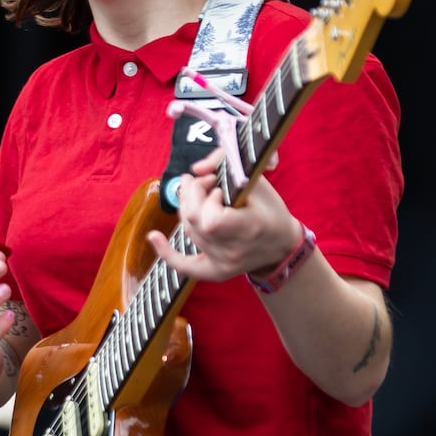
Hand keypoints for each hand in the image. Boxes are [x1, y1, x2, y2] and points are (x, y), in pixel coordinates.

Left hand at [146, 150, 302, 281]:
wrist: (281, 246)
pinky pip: (186, 267)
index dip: (208, 199)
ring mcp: (223, 264)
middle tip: (201, 181)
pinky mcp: (215, 272)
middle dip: (192, 194)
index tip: (219, 188)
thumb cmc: (271, 211)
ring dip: (186, 208)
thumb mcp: (257, 181)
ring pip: (189, 232)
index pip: (211, 219)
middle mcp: (234, 250)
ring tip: (196, 192)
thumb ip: (226, 164)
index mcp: (249, 228)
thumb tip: (196, 169)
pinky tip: (154, 237)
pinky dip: (166, 252)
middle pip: (194, 222)